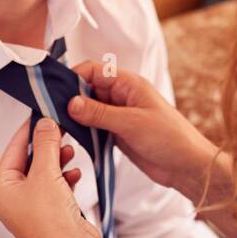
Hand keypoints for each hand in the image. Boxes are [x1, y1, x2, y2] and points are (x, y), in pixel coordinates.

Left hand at [0, 117, 103, 237]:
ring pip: (44, 174)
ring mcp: (32, 208)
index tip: (40, 116)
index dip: (28, 132)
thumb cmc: (51, 224)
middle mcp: (14, 200)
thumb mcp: (46, 173)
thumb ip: (46, 144)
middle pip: (29, 162)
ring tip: (70, 151)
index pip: (12, 151)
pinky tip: (75, 173)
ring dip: (58, 161)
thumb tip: (44, 124)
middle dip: (47, 147)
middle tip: (59, 130)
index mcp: (2, 191)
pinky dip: (65, 177)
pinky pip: (56, 187)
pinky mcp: (51, 213)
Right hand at [67, 61, 214, 195]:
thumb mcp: (132, 123)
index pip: (94, 70)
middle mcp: (122, 96)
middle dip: (69, 98)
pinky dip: (83, 130)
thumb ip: (100, 113)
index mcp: (129, 84)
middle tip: (49, 111)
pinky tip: (70, 137)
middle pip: (88, 89)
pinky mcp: (118, 133)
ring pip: (89, 109)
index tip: (53, 89)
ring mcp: (119, 115)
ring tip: (56, 125)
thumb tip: (71, 103)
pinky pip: (94, 127)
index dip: (73, 76)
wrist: (187, 167)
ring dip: (75, 116)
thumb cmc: (170, 138)